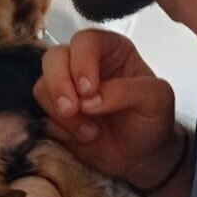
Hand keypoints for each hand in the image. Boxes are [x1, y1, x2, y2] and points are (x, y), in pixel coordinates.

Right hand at [34, 29, 177, 188]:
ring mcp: (66, 86)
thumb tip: (90, 100)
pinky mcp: (54, 111)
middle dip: (59, 85)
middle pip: (54, 57)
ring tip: (90, 132)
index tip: (88, 90)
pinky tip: (82, 137)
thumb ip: (127, 91)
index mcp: (111, 50)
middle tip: (72, 110)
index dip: (82, 62)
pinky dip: (58, 128)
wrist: (141, 155)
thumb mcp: (156, 99)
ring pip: (42, 86)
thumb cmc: (152, 120)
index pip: (86, 41)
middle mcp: (84, 63)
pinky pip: (40, 113)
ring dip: (61, 113)